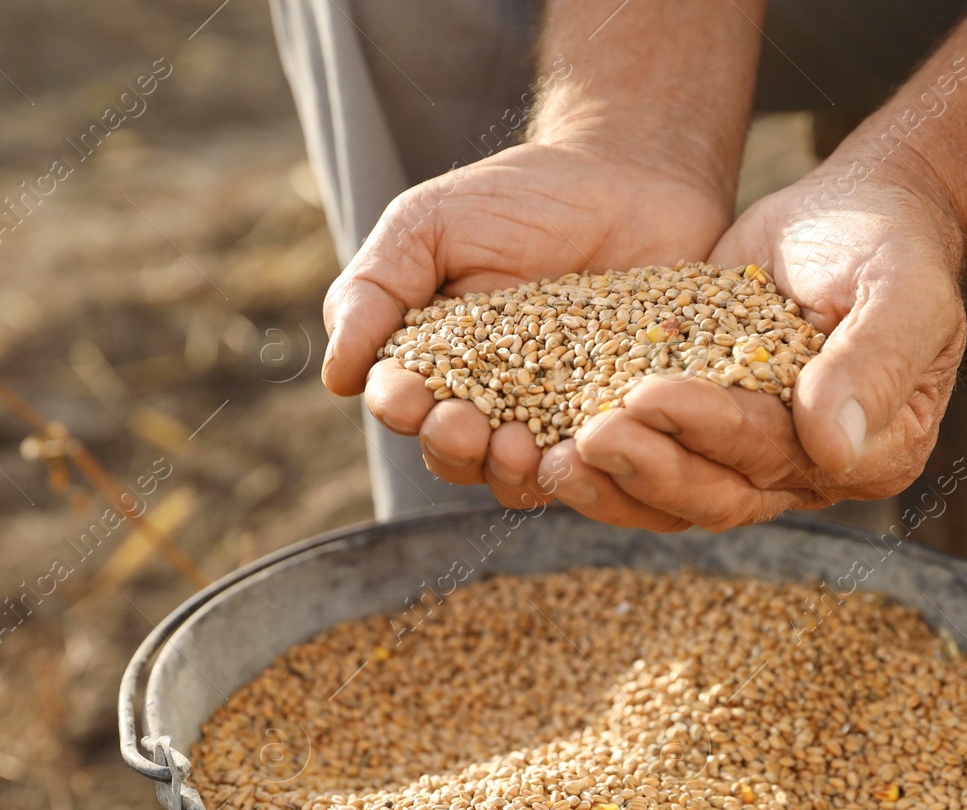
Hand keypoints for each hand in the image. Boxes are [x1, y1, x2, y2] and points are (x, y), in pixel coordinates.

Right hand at [321, 139, 732, 527]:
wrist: (629, 178)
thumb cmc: (519, 197)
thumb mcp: (429, 224)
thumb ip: (373, 289)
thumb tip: (337, 377)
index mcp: (431, 359)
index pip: (400, 402)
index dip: (399, 407)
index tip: (408, 398)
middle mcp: (485, 399)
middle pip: (452, 452)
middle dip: (450, 447)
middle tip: (466, 427)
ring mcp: (550, 414)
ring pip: (514, 474)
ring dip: (507, 472)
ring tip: (520, 448)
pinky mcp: (609, 419)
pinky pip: (590, 464)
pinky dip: (579, 468)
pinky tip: (581, 449)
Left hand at [547, 157, 966, 530]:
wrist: (851, 215)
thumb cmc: (889, 246)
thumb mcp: (902, 288)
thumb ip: (875, 362)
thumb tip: (833, 446)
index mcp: (871, 454)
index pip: (780, 455)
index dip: (714, 430)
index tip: (653, 393)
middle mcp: (809, 474)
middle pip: (720, 492)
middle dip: (651, 465)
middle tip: (589, 435)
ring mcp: (751, 461)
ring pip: (675, 493)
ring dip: (613, 480)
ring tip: (550, 458)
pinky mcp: (699, 435)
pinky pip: (647, 463)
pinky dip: (598, 461)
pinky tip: (541, 443)